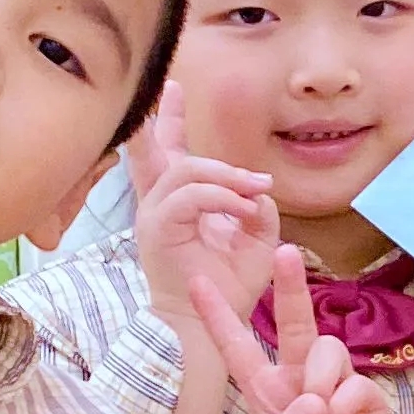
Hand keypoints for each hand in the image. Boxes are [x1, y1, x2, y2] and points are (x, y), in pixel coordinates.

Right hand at [126, 94, 278, 326]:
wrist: (211, 325)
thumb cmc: (229, 288)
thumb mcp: (256, 241)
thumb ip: (257, 209)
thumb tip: (258, 188)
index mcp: (180, 205)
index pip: (171, 156)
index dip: (169, 122)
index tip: (173, 88)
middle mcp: (161, 205)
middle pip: (155, 152)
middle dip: (164, 118)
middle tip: (175, 89)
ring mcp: (154, 215)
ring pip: (184, 170)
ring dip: (226, 174)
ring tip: (254, 188)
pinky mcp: (158, 228)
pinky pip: (189, 196)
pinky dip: (221, 197)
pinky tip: (244, 208)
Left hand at [195, 249, 398, 413]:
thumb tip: (315, 401)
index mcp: (265, 392)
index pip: (239, 347)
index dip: (220, 316)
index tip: (197, 282)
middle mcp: (299, 381)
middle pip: (296, 325)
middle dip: (291, 287)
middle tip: (285, 251)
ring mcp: (335, 389)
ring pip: (328, 351)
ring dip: (321, 376)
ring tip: (318, 413)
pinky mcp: (367, 403)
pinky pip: (356, 384)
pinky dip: (344, 403)